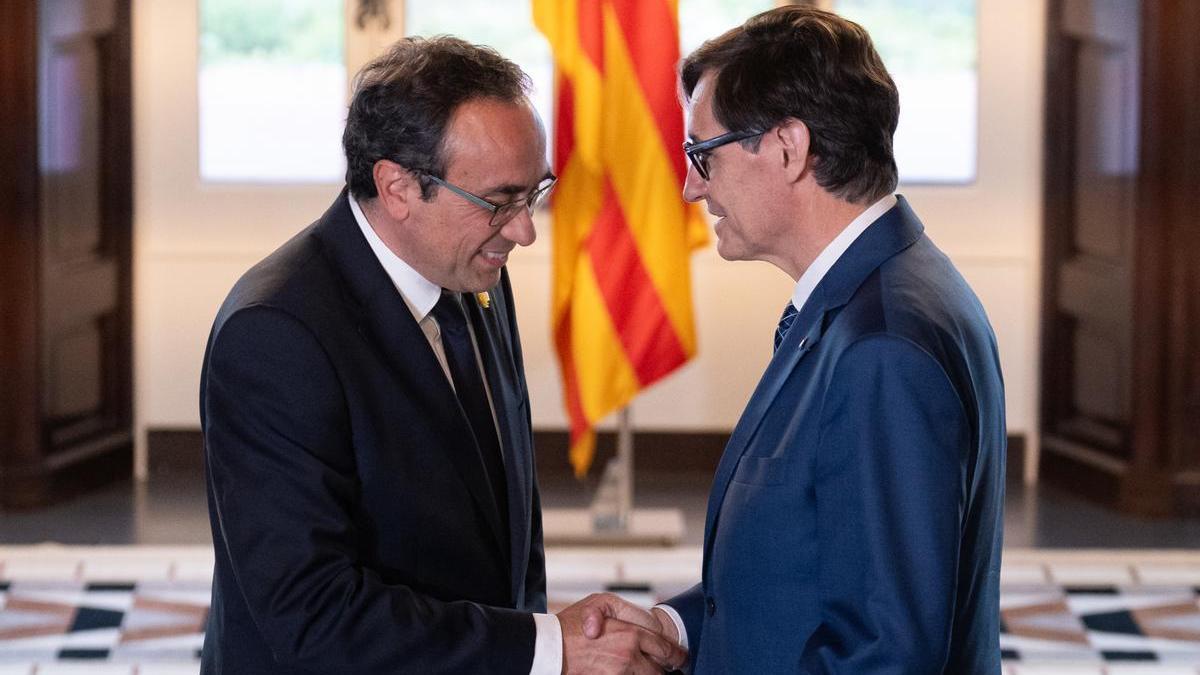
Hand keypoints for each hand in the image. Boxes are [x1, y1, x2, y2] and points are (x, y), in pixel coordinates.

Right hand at [558, 593, 686, 673]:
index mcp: (631, 635)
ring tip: (647, 668)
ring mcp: (619, 674)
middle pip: (658, 670)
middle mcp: (628, 657)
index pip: (665, 648)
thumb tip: (651, 627)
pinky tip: (628, 671)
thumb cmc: (572, 624)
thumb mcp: (601, 603)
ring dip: (646, 674)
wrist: (548, 648)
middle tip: (667, 666)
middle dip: (664, 668)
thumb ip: (629, 611)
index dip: (676, 655)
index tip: (681, 657)